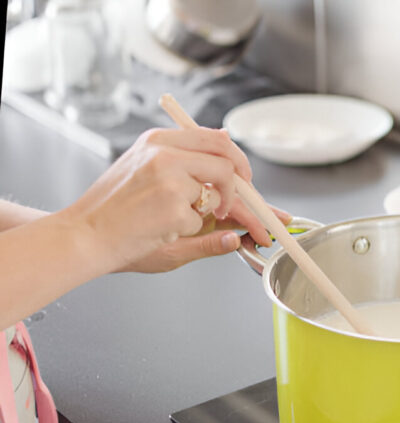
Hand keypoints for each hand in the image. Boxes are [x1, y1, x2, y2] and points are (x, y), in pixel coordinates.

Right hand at [63, 126, 287, 272]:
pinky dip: (186, 230)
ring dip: (204, 212)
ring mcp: (170, 177)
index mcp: (158, 140)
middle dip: (240, 185)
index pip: (213, 137)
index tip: (244, 177)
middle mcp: (164, 152)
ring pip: (215, 192)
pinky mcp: (173, 205)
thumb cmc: (113, 209)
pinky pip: (200, 220)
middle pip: (226, 160)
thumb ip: (188, 160)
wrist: (82, 235)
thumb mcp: (147, 171)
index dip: (237, 158)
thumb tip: (228, 144)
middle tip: (233, 205)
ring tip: (169, 218)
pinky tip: (158, 229)